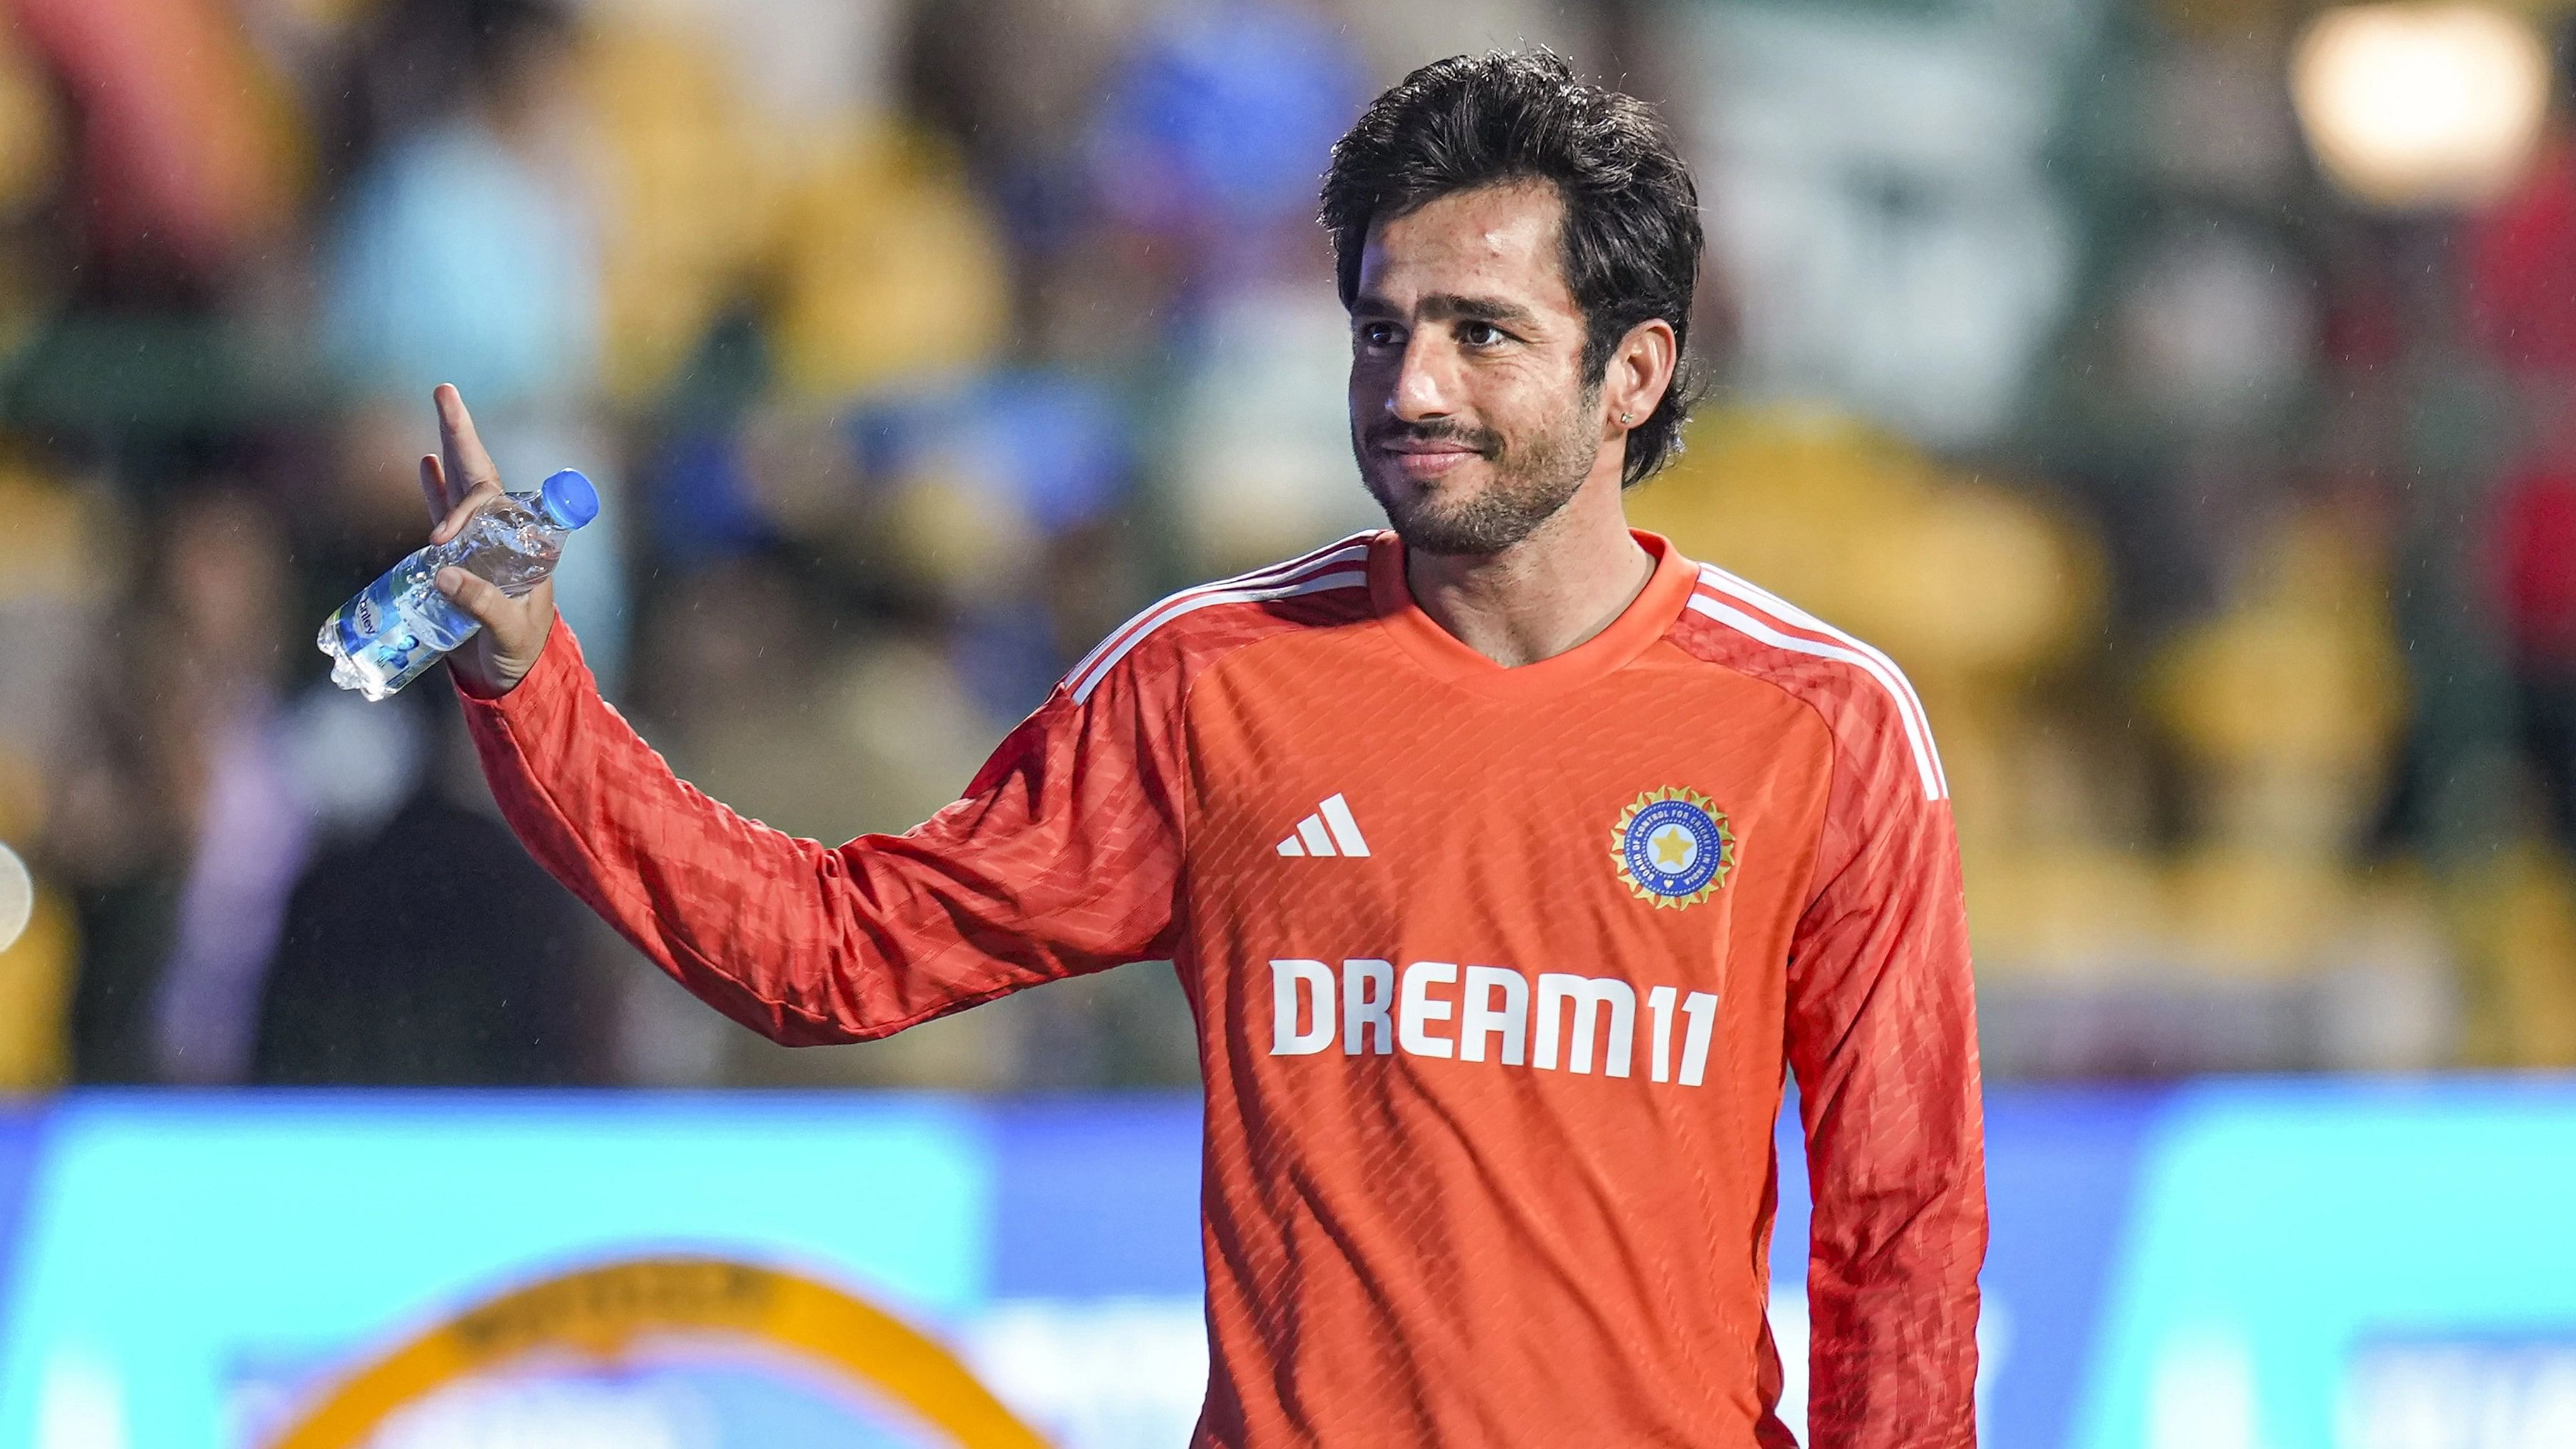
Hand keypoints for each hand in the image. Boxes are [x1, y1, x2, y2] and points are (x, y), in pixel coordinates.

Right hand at [417, 383, 555, 696]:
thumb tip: (442, 575)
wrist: (513, 676)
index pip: (500, 507)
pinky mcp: (460, 556)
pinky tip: (425, 461)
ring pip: (462, 486)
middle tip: (444, 390)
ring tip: (441, 403)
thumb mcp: (508, 631)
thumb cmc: (521, 653)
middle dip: (461, 435)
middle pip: (481, 477)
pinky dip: (435, 488)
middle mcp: (504, 537)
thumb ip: (482, 604)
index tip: (440, 538)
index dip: (470, 508)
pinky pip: (445, 512)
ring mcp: (481, 542)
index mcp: (526, 548)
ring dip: (449, 446)